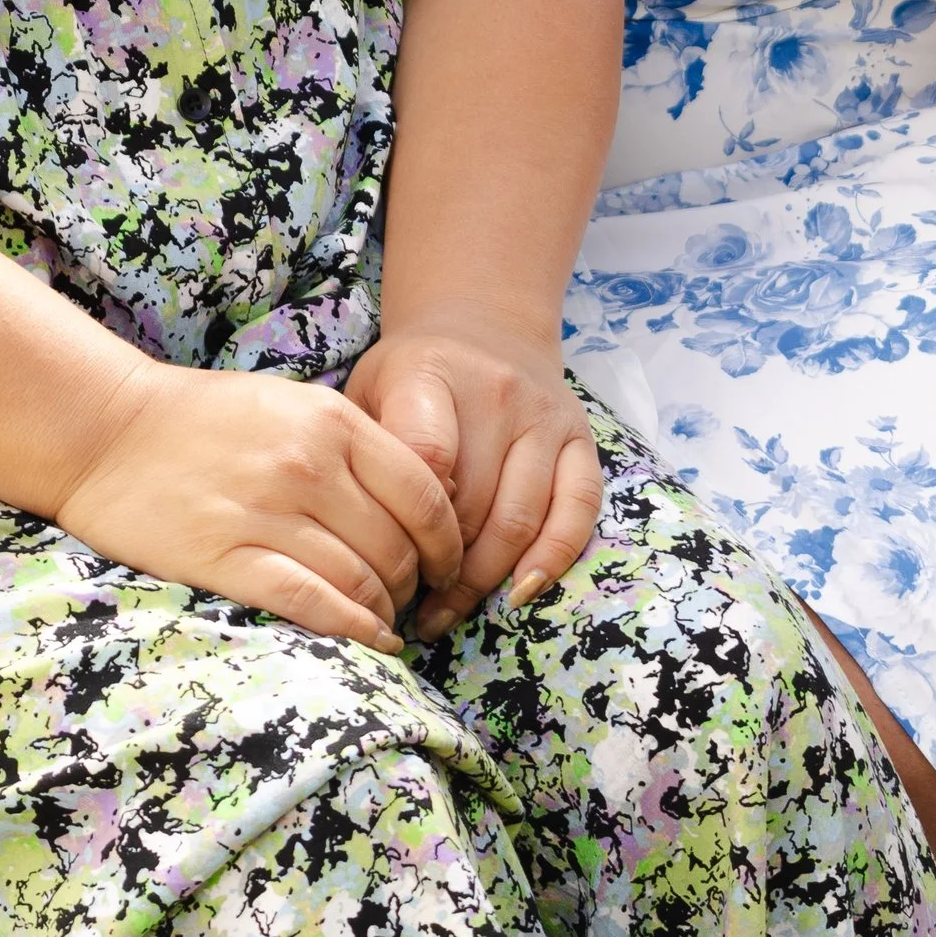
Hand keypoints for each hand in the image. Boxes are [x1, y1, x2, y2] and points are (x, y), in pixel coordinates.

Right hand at [55, 360, 463, 652]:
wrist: (106, 430)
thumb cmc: (203, 419)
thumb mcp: (290, 405)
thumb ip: (351, 445)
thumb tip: (417, 504)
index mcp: (331, 421)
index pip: (424, 494)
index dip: (448, 543)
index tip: (447, 567)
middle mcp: (307, 465)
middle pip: (396, 546)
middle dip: (415, 586)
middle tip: (413, 603)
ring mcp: (266, 512)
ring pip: (359, 581)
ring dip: (384, 613)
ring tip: (386, 625)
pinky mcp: (226, 557)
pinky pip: (311, 603)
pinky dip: (351, 630)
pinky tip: (368, 640)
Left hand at [346, 320, 601, 635]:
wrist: (482, 327)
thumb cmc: (412, 377)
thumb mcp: (370, 390)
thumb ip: (362, 451)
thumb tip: (354, 540)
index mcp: (430, 373)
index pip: (426, 458)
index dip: (410, 521)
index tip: (389, 558)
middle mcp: (496, 392)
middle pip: (472, 503)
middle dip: (441, 568)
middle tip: (413, 605)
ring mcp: (544, 416)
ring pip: (520, 519)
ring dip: (485, 579)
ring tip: (451, 609)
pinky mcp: (581, 438)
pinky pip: (577, 511)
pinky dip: (551, 560)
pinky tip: (516, 593)